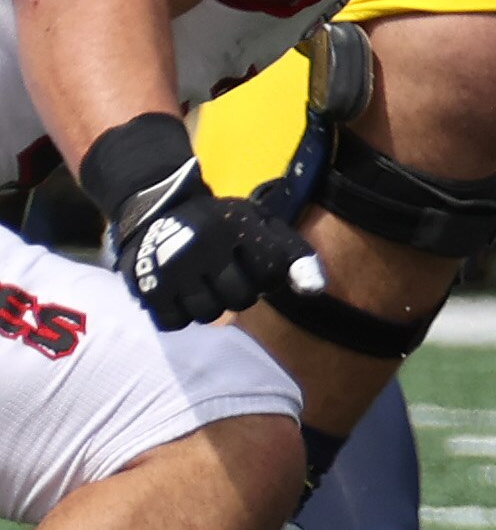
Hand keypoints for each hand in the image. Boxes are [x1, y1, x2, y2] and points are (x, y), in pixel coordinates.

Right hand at [76, 112, 314, 329]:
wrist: (157, 208)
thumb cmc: (223, 223)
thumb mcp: (262, 224)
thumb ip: (295, 254)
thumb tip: (314, 289)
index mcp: (237, 227)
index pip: (272, 274)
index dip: (269, 276)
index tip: (257, 265)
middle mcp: (205, 247)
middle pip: (241, 299)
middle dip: (241, 293)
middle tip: (229, 278)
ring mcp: (173, 267)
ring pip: (209, 314)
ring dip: (211, 305)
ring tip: (205, 286)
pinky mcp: (147, 285)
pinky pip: (174, 321)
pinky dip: (180, 314)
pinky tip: (181, 294)